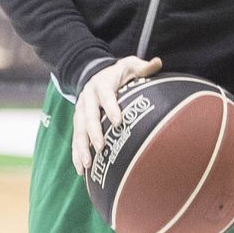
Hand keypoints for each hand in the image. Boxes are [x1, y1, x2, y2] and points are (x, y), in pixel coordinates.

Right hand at [71, 55, 162, 176]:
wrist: (93, 72)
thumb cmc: (119, 73)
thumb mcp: (130, 65)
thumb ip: (143, 67)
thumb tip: (158, 62)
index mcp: (102, 84)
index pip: (105, 96)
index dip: (110, 107)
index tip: (118, 121)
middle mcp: (88, 98)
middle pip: (88, 116)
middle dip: (93, 133)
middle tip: (100, 147)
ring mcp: (80, 110)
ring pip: (78, 130)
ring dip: (81, 147)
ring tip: (87, 164)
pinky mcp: (78, 121)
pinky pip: (75, 138)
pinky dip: (76, 153)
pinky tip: (81, 170)